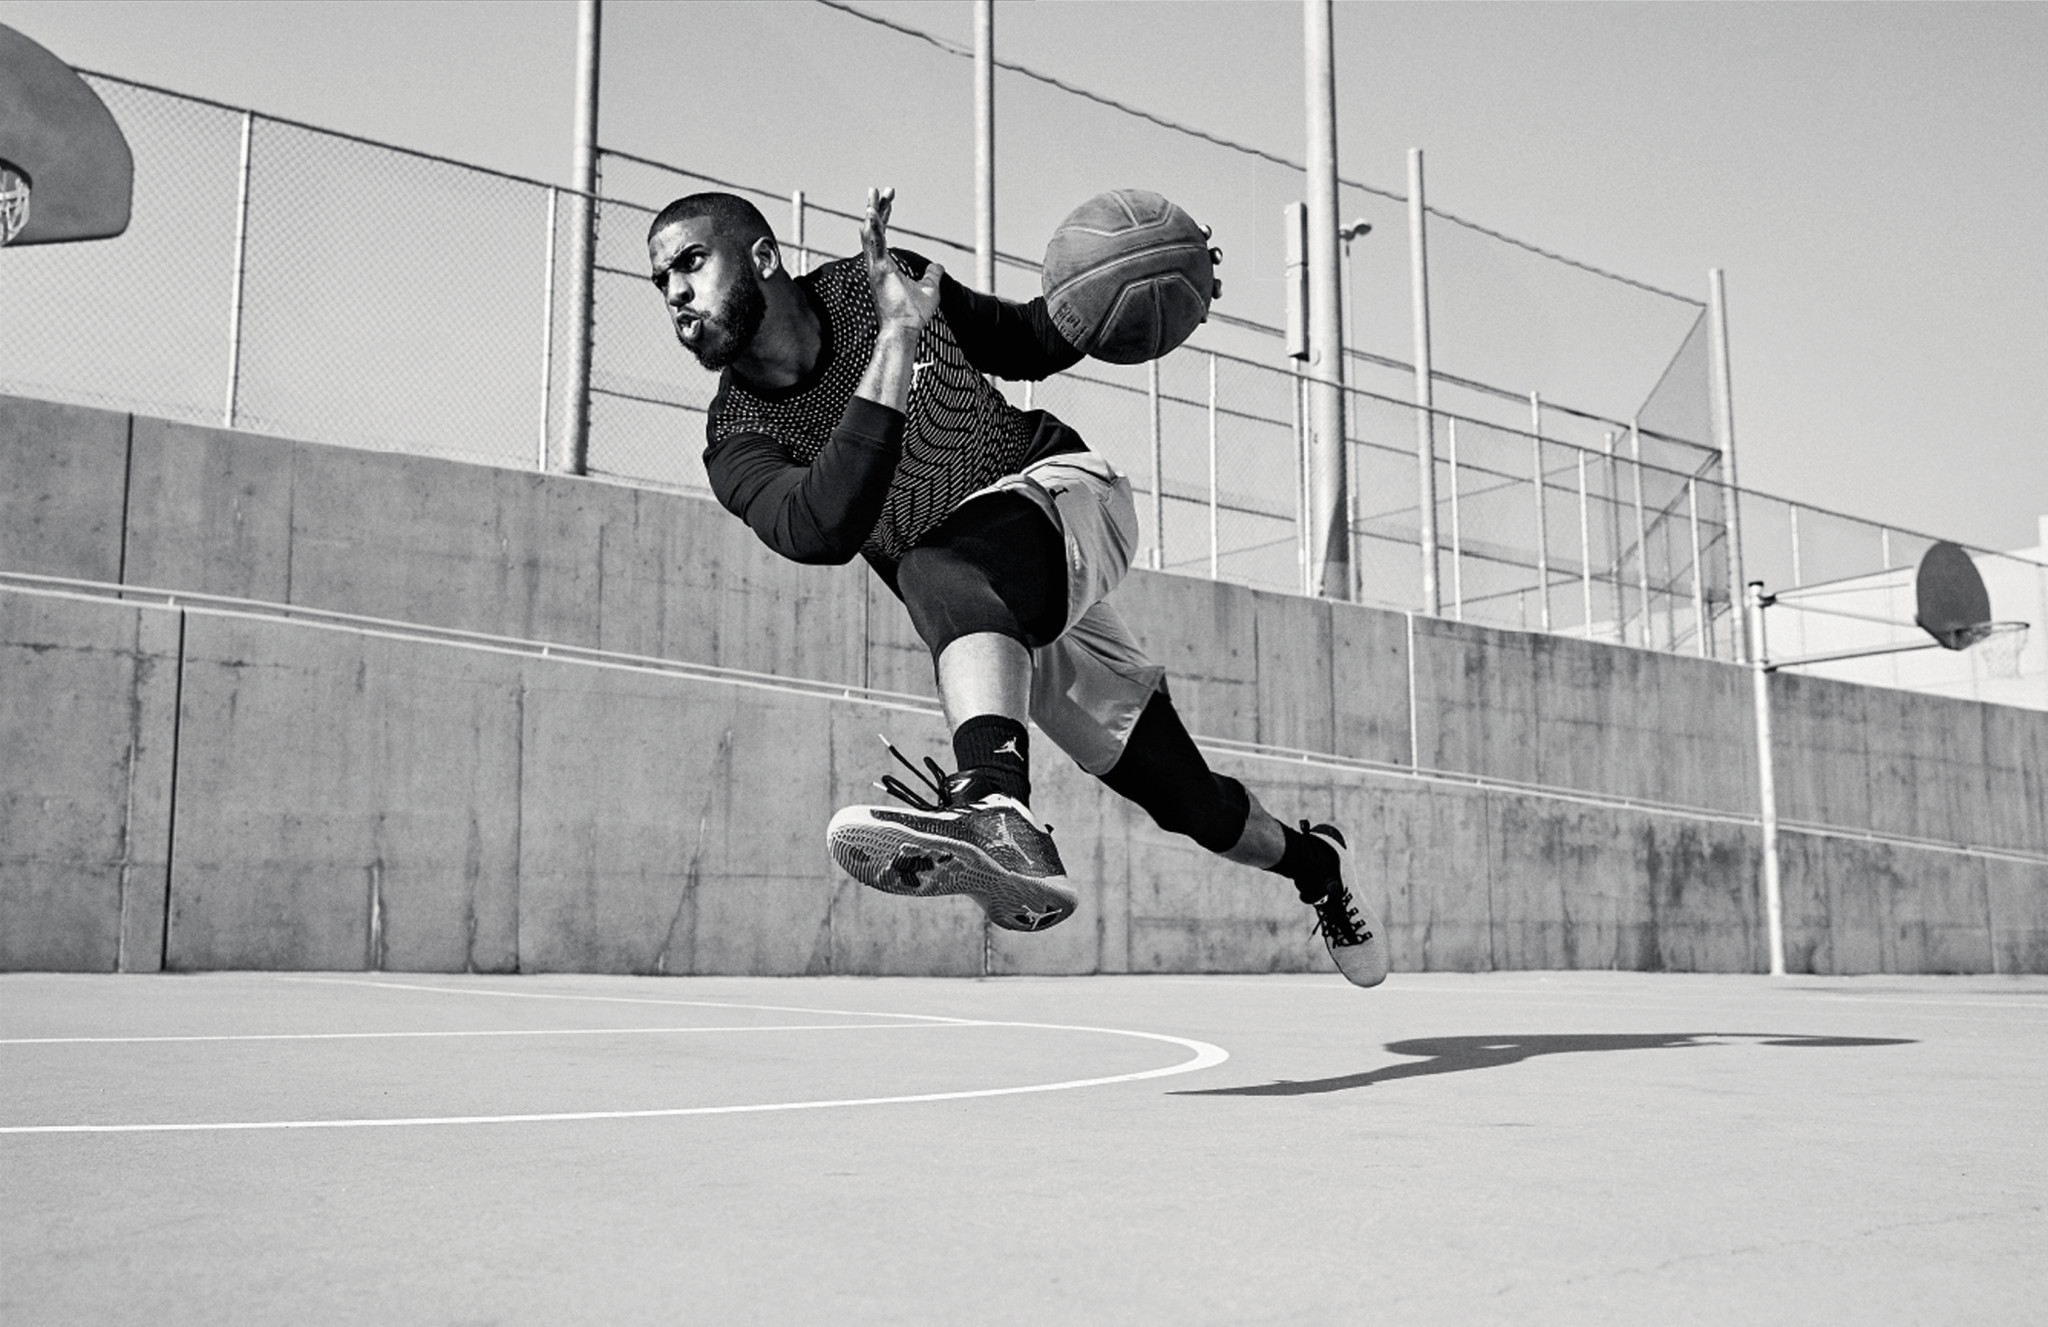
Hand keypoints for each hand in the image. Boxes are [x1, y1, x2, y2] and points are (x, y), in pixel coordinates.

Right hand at [861, 187, 941, 335]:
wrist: (905, 330)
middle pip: (873, 229)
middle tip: (878, 189)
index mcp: (885, 265)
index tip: (889, 197)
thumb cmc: (912, 314)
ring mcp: (875, 267)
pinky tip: (872, 213)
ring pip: (869, 234)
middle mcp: (876, 264)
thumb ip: (932, 275)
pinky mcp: (879, 271)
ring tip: (872, 194)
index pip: (882, 234)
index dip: (885, 214)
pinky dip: (872, 228)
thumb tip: (937, 266)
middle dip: (876, 208)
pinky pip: (874, 245)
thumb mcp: (929, 288)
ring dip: (871, 213)